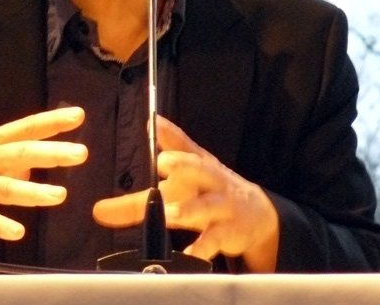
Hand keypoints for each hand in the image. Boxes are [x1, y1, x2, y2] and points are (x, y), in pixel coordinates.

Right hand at [0, 106, 87, 241]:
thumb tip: (36, 164)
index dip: (52, 121)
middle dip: (51, 153)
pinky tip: (17, 231)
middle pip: (21, 153)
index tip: (78, 115)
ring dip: (32, 191)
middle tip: (80, 153)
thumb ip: (8, 157)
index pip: (25, 127)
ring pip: (4, 186)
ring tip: (59, 196)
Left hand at [92, 115, 278, 271]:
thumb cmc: (210, 191)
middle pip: (198, 168)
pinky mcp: (229, 232)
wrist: (256, 215)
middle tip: (163, 162)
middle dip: (182, 164)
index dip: (170, 135)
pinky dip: (202, 247)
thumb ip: (149, 181)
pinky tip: (189, 254)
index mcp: (198, 164)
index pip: (184, 147)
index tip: (155, 125)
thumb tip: (123, 168)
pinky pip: (215, 239)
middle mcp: (210, 180)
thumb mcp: (185, 180)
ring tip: (171, 213)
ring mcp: (222, 205)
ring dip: (189, 208)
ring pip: (206, 205)